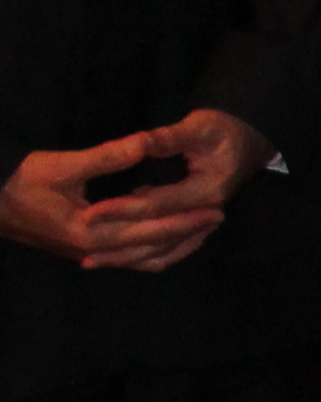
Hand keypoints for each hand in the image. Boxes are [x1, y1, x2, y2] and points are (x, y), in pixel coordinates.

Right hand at [0, 128, 229, 273]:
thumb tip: (145, 142)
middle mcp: (95, 251)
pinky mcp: (85, 252)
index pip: (153, 230)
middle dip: (188, 234)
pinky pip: (129, 258)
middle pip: (155, 249)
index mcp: (93, 233)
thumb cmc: (20, 181)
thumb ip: (108, 157)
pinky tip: (165, 237)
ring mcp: (89, 255)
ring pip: (144, 259)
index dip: (187, 220)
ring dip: (174, 246)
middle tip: (218, 217)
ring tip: (201, 228)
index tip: (216, 208)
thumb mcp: (64, 165)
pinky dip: (152, 250)